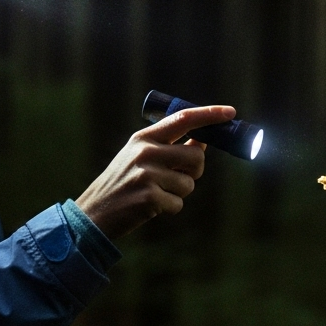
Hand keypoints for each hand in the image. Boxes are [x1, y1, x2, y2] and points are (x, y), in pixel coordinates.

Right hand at [76, 105, 235, 239]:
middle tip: (180, 177)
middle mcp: (145, 152)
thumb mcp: (139, 156)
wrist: (94, 212)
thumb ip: (168, 147)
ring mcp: (147, 175)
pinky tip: (150, 207)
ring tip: (156, 193)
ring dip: (179, 193)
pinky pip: (178, 204)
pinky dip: (169, 208)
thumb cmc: (123, 183)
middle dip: (195, 170)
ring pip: (189, 183)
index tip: (230, 113)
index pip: (183, 119)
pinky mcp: (149, 198)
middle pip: (196, 156)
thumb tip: (203, 140)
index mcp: (144, 138)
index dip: (210, 114)